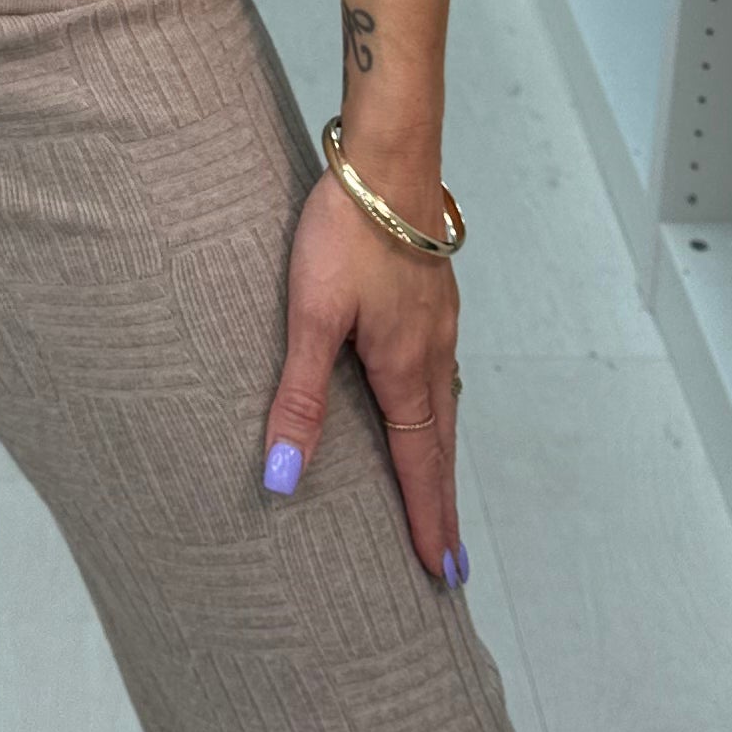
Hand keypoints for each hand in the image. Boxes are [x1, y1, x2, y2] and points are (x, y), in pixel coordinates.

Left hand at [262, 167, 465, 591]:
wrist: (389, 157)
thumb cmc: (345, 230)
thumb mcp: (310, 315)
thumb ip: (298, 398)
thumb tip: (283, 478)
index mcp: (404, 368)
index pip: (420, 465)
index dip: (428, 522)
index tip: (441, 573)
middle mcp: (432, 352)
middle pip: (442, 445)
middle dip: (442, 504)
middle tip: (448, 560)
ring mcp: (439, 323)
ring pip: (443, 408)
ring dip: (441, 458)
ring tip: (436, 495)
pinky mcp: (431, 297)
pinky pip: (440, 374)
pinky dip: (436, 412)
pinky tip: (423, 402)